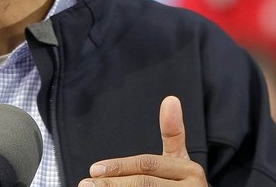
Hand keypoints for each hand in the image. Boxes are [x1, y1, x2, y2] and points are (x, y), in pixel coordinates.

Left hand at [79, 96, 207, 185]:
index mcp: (189, 170)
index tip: (93, 169)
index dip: (119, 166)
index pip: (147, 165)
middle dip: (112, 184)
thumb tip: (170, 98)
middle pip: (143, 183)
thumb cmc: (181, 184)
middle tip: (85, 184)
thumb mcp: (178, 159)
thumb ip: (172, 132)